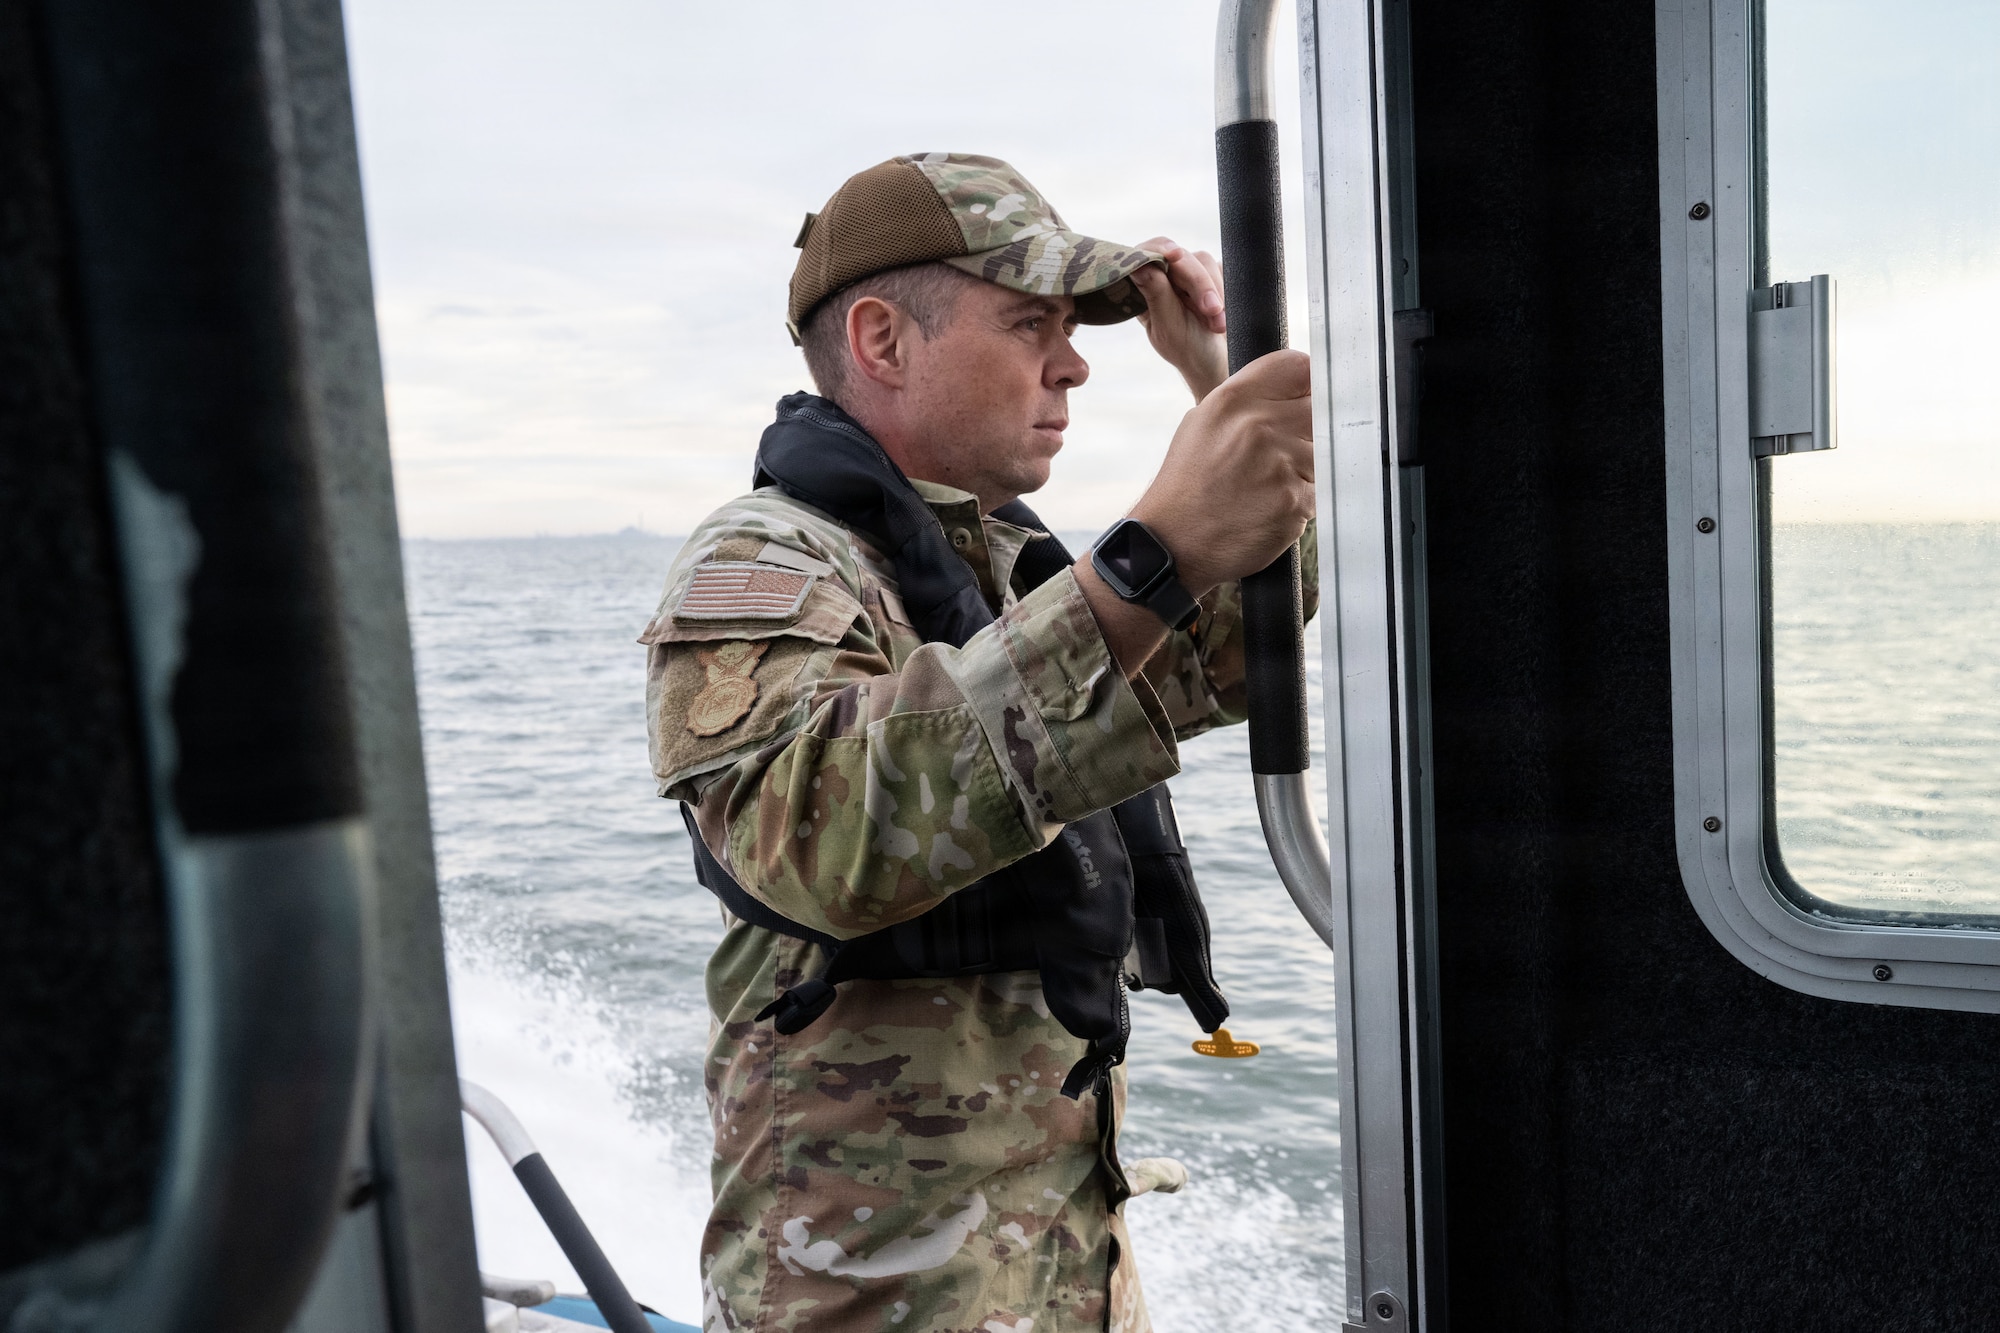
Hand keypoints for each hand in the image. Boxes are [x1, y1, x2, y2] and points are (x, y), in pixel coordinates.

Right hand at [1128, 349, 1313, 595]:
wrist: (1172, 543)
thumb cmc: (1187, 485)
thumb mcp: (1202, 423)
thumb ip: (1247, 400)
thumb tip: (1293, 390)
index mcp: (1234, 400)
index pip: (1299, 368)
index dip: (1307, 385)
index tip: (1304, 401)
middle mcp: (1259, 426)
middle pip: (1319, 409)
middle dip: (1308, 430)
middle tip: (1283, 453)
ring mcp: (1280, 464)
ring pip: (1323, 453)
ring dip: (1306, 469)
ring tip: (1269, 486)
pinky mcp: (1294, 501)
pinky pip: (1319, 492)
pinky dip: (1302, 501)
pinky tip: (1271, 507)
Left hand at [1131, 237, 1228, 401]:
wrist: (1220, 363)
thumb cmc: (1189, 350)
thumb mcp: (1170, 327)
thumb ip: (1156, 294)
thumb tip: (1138, 265)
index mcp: (1144, 289)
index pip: (1147, 254)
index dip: (1159, 249)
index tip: (1175, 256)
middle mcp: (1164, 277)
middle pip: (1180, 257)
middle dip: (1199, 285)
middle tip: (1212, 311)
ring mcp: (1188, 274)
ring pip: (1203, 260)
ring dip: (1215, 291)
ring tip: (1219, 325)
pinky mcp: (1211, 274)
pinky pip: (1221, 268)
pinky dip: (1225, 290)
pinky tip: (1224, 314)